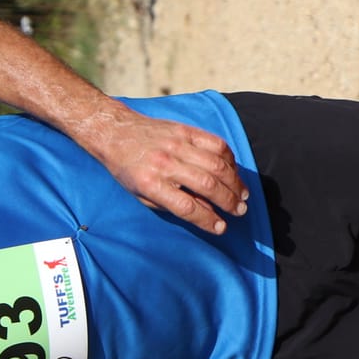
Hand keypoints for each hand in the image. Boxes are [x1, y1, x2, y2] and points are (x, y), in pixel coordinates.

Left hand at [88, 107, 248, 234]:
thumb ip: (173, 205)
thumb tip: (209, 212)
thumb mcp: (142, 195)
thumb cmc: (128, 169)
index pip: (187, 207)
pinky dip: (229, 159)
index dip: (208, 220)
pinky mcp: (185, 130)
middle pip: (207, 185)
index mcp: (151, 183)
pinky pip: (215, 143)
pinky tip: (232, 171)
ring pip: (216, 164)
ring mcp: (177, 144)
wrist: (116, 132)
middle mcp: (165, 163)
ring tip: (243, 195)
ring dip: (234, 182)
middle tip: (240, 211)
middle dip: (228, 201)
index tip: (221, 227)